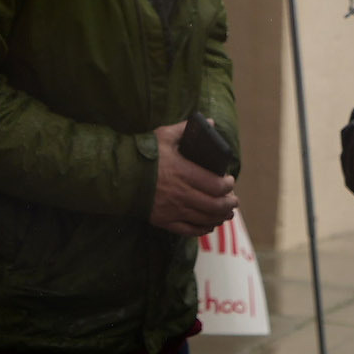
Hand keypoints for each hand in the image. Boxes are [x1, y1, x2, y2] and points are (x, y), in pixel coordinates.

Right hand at [151, 121, 237, 235]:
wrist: (119, 176)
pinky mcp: (164, 220)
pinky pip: (189, 230)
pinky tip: (209, 225)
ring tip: (226, 213)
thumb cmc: (143, 155)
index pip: (216, 185)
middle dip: (229, 204)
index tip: (229, 181)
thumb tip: (211, 122)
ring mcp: (173, 209)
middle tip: (234, 200)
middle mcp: (180, 194)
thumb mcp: (164, 136)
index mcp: (183, 172)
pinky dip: (203, 229)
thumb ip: (186, 129)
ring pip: (205, 219)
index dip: (228, 186)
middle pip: (215, 205)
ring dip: (220, 217)